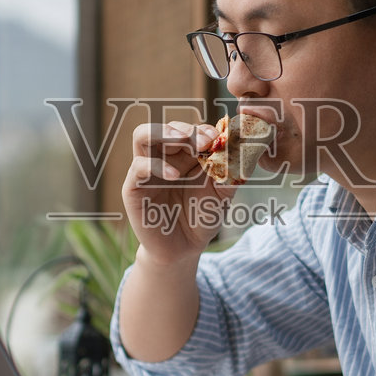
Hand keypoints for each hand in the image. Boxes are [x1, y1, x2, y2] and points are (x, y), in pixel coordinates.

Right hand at [122, 121, 232, 264]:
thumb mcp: (221, 193)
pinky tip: (175, 175)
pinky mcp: (133, 187)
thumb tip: (242, 146)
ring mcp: (145, 170)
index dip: (204, 129)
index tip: (219, 137)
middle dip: (185, 129)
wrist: (184, 249)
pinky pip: (138, 166)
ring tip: (184, 140)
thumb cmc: (202, 217)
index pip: (189, 129)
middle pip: (165, 127)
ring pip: (142, 135)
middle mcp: (163, 157)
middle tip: (205, 139)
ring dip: (164, 133)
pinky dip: (156, 165)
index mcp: (183, 154)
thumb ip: (229, 170)